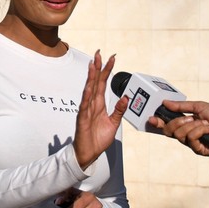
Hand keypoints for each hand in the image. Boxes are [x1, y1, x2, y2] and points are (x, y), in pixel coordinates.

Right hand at [73, 50, 127, 169]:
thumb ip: (119, 110)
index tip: (112, 59)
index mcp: (99, 105)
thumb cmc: (98, 139)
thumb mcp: (113, 123)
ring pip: (89, 90)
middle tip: (99, 53)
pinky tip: (89, 87)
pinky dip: (86, 96)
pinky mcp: (82, 119)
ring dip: (91, 77)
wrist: (89, 153)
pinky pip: (84, 106)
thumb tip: (126, 97)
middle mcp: (92, 104)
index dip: (107, 71)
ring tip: (93, 65)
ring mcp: (86, 110)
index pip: (103, 83)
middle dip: (97, 67)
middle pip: (95, 82)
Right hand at [147, 100, 208, 156]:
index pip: (167, 124)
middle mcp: (187, 133)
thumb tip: (165, 103)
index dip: (158, 122)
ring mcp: (192, 143)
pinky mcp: (198, 150)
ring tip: (206, 124)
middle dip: (178, 122)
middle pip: (169, 131)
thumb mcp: (199, 107)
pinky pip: (191, 140)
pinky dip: (200, 131)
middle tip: (190, 119)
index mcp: (186, 123)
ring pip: (180, 135)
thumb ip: (181, 106)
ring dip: (194, 126)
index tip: (151, 118)